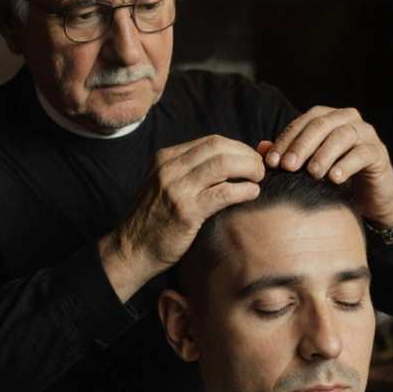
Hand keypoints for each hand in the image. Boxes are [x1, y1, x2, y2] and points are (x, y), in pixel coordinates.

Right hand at [101, 135, 265, 301]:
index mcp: (166, 158)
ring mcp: (177, 188)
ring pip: (223, 164)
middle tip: (261, 168)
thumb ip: (190, 172)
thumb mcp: (165, 186)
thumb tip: (230, 161)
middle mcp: (170, 168)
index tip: (252, 159)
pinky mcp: (186, 211)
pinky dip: (243, 190)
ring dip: (249, 168)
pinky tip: (252, 194)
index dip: (238, 147)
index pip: (211, 141)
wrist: (131, 250)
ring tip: (259, 179)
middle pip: (219, 147)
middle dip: (247, 155)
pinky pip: (223, 192)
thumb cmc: (155, 221)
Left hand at [261, 106, 392, 228]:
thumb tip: (261, 148)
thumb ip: (289, 155)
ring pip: (342, 136)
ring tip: (312, 173)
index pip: (303, 123)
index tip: (271, 163)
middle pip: (320, 125)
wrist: (371, 197)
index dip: (285, 141)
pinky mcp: (379, 152)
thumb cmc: (336, 178)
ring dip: (323, 154)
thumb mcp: (310, 166)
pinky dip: (347, 165)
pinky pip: (362, 154)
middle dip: (301, 146)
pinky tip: (334, 179)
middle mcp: (347, 119)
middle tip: (288, 167)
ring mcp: (366, 133)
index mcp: (328, 117)